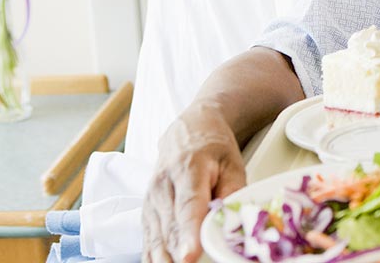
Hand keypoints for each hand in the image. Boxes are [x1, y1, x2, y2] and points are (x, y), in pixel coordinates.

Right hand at [143, 103, 246, 261]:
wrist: (188, 131)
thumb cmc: (213, 148)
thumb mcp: (232, 163)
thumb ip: (232, 192)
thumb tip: (230, 219)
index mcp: (188, 169)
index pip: (188, 206)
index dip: (188, 233)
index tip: (190, 256)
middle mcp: (163, 186)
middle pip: (170, 227)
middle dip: (178, 254)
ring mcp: (151, 200)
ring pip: (156, 237)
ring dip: (165, 258)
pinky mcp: (146, 212)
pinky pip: (148, 239)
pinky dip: (154, 256)